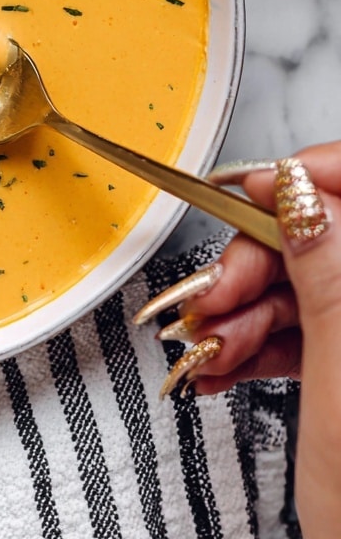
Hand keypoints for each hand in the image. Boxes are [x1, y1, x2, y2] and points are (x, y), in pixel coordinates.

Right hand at [153, 143, 340, 538]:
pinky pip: (304, 332)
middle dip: (258, 261)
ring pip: (308, 288)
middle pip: (328, 240)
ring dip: (246, 309)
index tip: (255, 190)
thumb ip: (327, 273)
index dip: (310, 178)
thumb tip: (297, 191)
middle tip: (214, 293)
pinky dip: (257, 342)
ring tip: (210, 341)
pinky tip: (224, 359)